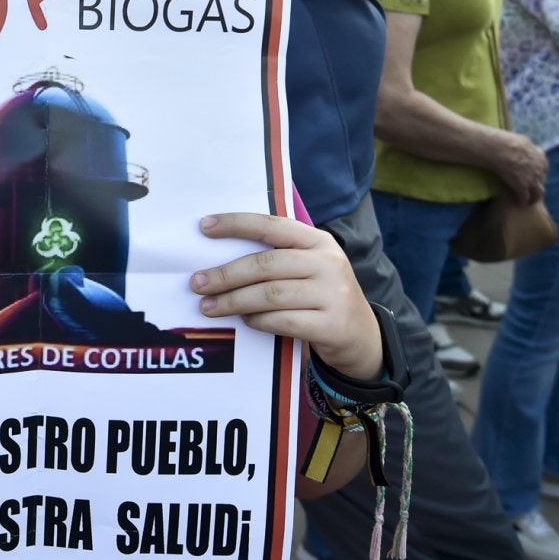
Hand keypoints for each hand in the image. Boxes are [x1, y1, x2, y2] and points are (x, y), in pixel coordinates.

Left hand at [191, 212, 381, 380]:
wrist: (361, 336)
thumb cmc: (321, 295)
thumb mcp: (309, 267)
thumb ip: (277, 258)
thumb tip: (219, 258)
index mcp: (318, 241)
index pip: (272, 226)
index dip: (236, 224)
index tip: (204, 226)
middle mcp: (328, 263)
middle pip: (266, 264)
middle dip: (226, 274)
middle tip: (197, 283)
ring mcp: (333, 294)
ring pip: (270, 295)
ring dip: (234, 301)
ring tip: (209, 306)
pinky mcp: (331, 325)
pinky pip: (283, 321)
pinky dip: (258, 320)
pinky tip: (244, 320)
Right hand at [493, 133, 547, 204]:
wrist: (501, 149)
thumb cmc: (509, 141)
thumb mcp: (524, 141)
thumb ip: (529, 149)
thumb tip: (527, 149)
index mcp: (541, 158)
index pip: (545, 169)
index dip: (539, 174)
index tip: (534, 177)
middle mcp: (540, 170)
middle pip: (542, 182)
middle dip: (537, 186)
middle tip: (531, 190)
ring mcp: (532, 180)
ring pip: (538, 193)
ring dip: (534, 197)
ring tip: (529, 201)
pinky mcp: (522, 187)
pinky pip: (525, 197)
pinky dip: (523, 200)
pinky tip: (520, 202)